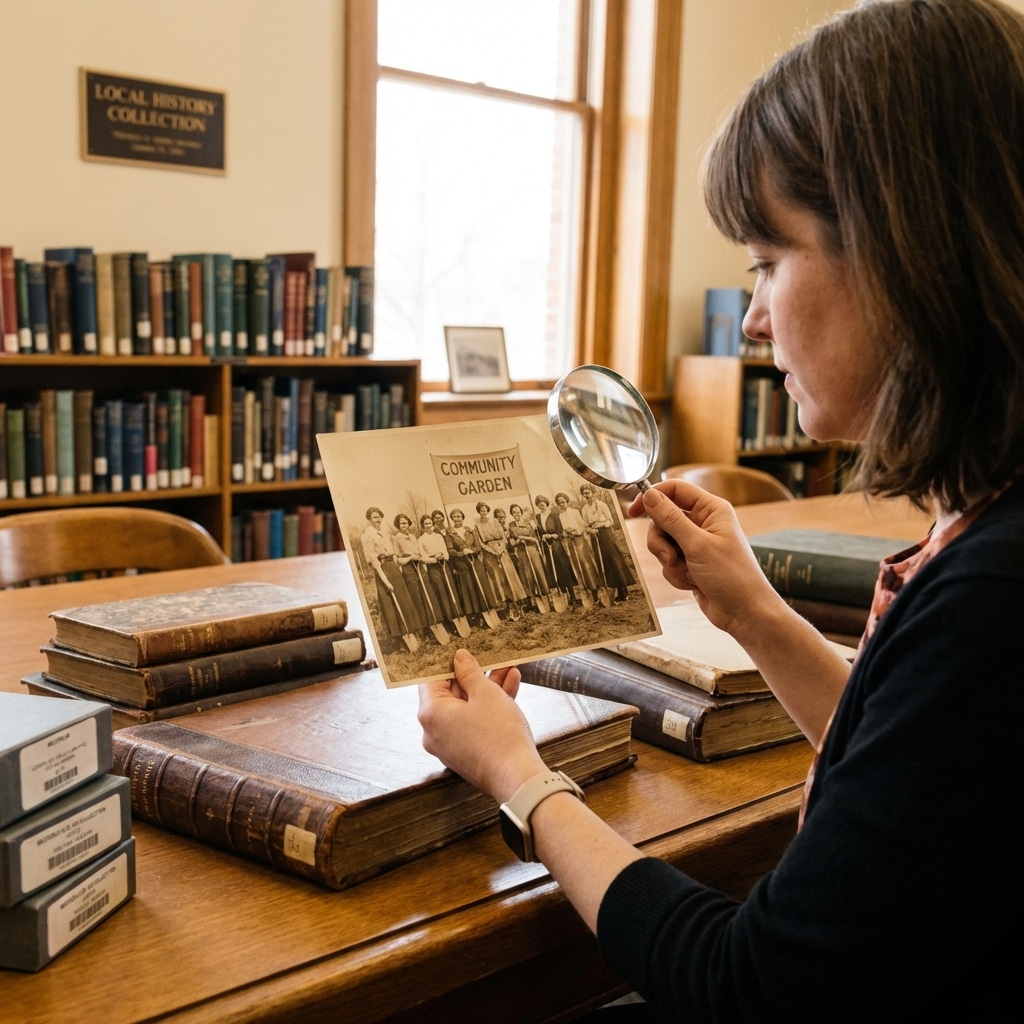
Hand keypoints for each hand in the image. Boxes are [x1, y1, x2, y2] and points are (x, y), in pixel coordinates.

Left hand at [418, 649, 545, 801]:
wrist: (517, 778)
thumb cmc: (499, 734)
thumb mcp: (486, 693)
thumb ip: (470, 673)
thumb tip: (460, 659)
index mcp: (431, 714)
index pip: (430, 680)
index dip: (446, 662)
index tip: (460, 650)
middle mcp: (434, 731)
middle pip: (451, 694)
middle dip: (474, 675)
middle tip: (490, 657)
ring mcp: (450, 745)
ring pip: (467, 708)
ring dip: (487, 689)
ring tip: (508, 669)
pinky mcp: (467, 753)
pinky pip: (474, 723)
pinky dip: (489, 708)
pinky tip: (510, 687)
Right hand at [630, 482, 779, 636]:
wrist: (744, 613)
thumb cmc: (732, 576)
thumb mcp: (697, 545)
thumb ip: (671, 519)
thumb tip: (650, 496)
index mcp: (711, 509)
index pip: (675, 489)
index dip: (652, 497)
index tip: (633, 512)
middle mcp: (704, 522)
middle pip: (663, 518)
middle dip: (662, 541)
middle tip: (670, 557)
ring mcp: (697, 543)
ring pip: (663, 542)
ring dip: (669, 561)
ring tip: (687, 573)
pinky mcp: (691, 562)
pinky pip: (669, 561)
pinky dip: (675, 574)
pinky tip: (692, 583)